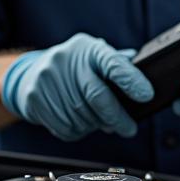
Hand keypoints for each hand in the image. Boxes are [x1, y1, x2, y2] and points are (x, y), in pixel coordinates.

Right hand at [0, 33, 152, 139]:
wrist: (31, 73)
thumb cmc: (75, 66)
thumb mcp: (96, 56)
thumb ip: (119, 67)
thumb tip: (148, 79)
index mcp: (89, 48)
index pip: (113, 63)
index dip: (131, 80)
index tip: (147, 95)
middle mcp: (67, 61)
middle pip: (98, 96)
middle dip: (118, 117)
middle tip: (129, 129)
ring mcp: (48, 79)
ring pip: (82, 116)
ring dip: (97, 125)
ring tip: (101, 122)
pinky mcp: (36, 98)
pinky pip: (65, 127)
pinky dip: (80, 131)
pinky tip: (83, 123)